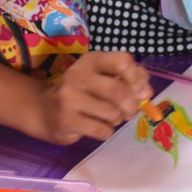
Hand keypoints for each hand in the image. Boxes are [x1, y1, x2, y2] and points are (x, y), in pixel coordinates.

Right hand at [35, 52, 151, 143]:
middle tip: (129, 111)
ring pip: (112, 113)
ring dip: (117, 119)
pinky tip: (96, 127)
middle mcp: (78, 74)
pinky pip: (102, 130)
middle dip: (131, 105)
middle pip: (119, 91)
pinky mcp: (66, 120)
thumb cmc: (82, 92)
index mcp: (91, 60)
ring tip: (108, 117)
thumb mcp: (102, 77)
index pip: (122, 61)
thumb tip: (147, 93)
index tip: (140, 90)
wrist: (44, 110)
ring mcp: (69, 97)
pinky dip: (106, 131)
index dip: (137, 77)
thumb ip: (129, 79)